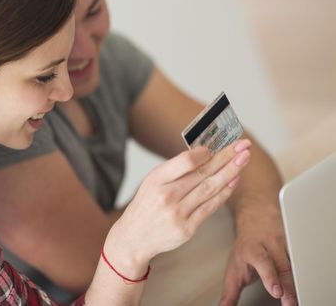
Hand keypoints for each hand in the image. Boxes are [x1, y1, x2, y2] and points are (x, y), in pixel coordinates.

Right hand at [105, 139, 251, 276]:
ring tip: (244, 159)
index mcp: (156, 180)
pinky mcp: (187, 228)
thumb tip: (205, 153)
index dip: (205, 152)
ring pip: (210, 189)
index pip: (185, 162)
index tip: (219, 144)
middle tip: (243, 145)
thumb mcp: (152, 181)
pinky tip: (234, 181)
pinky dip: (224, 193)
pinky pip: (210, 207)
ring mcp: (178, 214)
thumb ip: (175, 169)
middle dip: (226, 157)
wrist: (135, 237)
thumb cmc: (146, 204)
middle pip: (202, 173)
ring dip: (230, 172)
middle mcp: (166, 196)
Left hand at [219, 208, 297, 305]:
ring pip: (296, 262)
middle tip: (290, 303)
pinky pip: (303, 256)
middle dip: (288, 287)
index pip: (261, 261)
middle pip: (282, 266)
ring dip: (299, 279)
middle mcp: (269, 244)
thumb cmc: (245, 248)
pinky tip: (304, 279)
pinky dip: (304, 269)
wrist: (256, 217)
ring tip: (300, 293)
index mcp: (251, 249)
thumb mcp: (234, 269)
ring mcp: (285, 242)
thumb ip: (230, 291)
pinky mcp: (296, 242)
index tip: (276, 292)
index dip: (269, 276)